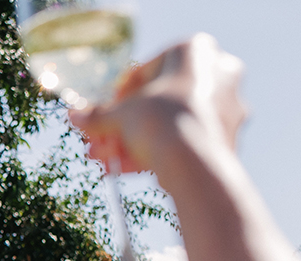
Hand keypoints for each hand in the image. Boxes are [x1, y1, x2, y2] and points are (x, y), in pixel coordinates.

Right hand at [70, 34, 245, 177]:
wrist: (194, 163)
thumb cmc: (162, 123)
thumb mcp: (121, 115)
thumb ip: (98, 115)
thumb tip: (74, 116)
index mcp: (195, 51)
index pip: (146, 71)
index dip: (116, 98)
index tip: (101, 116)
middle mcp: (217, 73)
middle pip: (158, 101)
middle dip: (124, 126)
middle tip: (101, 142)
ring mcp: (225, 105)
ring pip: (169, 123)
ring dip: (133, 142)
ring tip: (106, 160)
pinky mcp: (226, 136)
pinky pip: (183, 141)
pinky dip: (155, 153)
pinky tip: (126, 169)